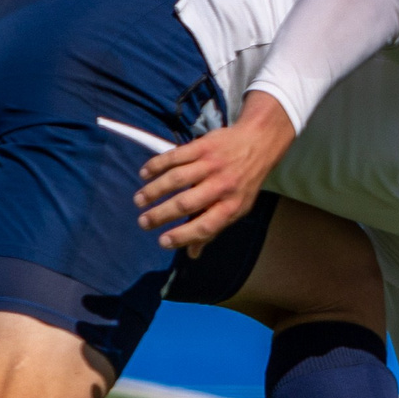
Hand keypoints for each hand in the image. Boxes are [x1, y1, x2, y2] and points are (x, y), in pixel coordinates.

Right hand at [132, 92, 293, 254]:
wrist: (259, 142)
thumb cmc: (243, 182)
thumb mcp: (236, 208)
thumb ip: (212, 229)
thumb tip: (191, 254)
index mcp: (232, 207)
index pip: (206, 227)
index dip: (183, 236)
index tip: (162, 241)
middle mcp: (222, 186)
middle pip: (186, 203)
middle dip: (161, 215)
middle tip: (143, 222)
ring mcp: (212, 164)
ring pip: (177, 179)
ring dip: (154, 190)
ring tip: (139, 201)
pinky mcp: (203, 146)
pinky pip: (175, 156)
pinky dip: (157, 165)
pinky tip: (144, 174)